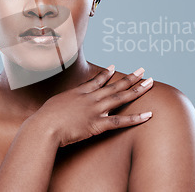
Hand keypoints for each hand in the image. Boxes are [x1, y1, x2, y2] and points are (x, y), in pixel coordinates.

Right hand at [32, 66, 153, 146]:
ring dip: (137, 90)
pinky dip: (135, 118)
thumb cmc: (44, 118)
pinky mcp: (98, 124)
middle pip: (114, 86)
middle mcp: (90, 98)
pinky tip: (148, 115)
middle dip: (130, 78)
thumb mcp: (53, 104)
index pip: (96, 81)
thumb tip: (62, 104)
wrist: (44, 126)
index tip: (114, 67)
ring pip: (121, 97)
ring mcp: (95, 110)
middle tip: (142, 71)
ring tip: (150, 82)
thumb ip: (63, 103)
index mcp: (78, 93)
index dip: (106, 74)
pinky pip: (120, 121)